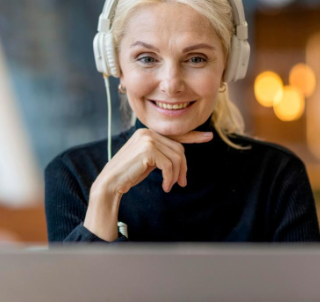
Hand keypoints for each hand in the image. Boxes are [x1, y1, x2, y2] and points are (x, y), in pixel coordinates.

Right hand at [95, 128, 212, 193]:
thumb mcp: (150, 161)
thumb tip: (182, 160)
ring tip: (170, 185)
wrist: (111, 182)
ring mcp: (148, 139)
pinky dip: (170, 178)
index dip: (193, 136)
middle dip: (183, 168)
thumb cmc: (130, 173)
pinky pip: (169, 165)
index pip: (175, 134)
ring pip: (176, 158)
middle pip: (179, 149)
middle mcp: (148, 132)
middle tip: (181, 183)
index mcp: (148, 133)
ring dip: (176, 175)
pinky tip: (165, 186)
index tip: (208, 136)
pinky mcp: (148, 149)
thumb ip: (163, 155)